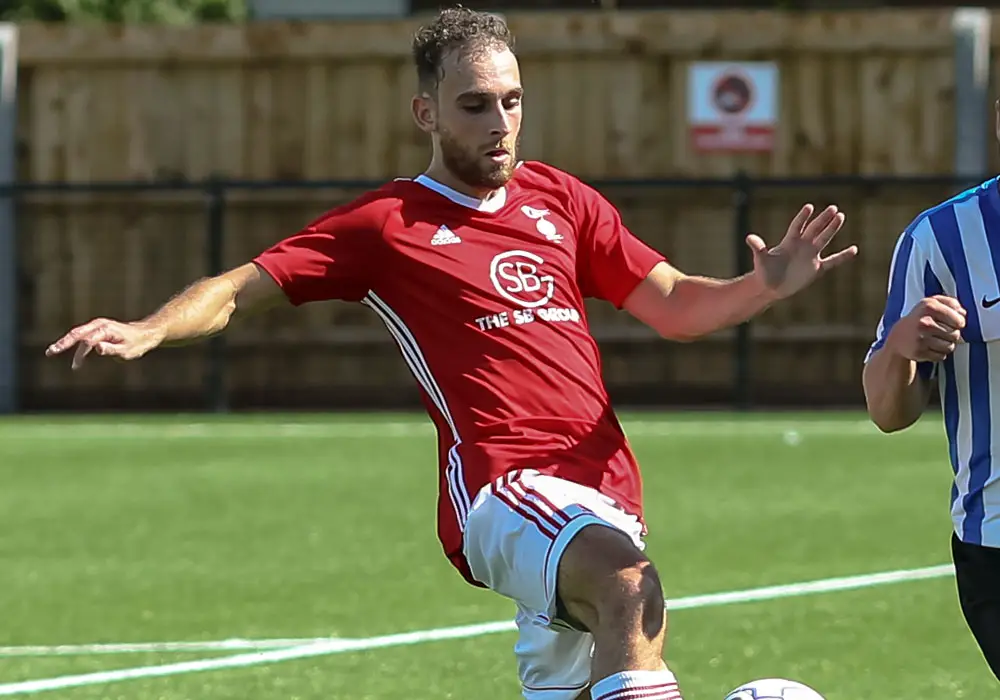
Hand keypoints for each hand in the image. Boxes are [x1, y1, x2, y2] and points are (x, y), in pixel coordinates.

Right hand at [45, 318, 164, 369]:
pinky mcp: (98, 330)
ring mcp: (98, 327)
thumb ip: (112, 349)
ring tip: (52, 352)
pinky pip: (83, 338)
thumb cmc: (138, 343)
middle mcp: (99, 325)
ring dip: (65, 343)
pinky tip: (74, 358)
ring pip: (78, 335)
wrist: (146, 334)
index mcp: (106, 330)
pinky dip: (75, 345)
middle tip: (51, 352)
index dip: (80, 351)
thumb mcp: (128, 350)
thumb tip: (96, 348)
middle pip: (77, 334)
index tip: (76, 365)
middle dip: (63, 343)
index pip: (88, 340)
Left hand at [747, 204, 857, 298]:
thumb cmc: (764, 272)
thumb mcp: (761, 259)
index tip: (809, 207)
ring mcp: (810, 256)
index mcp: (789, 241)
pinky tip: (854, 250)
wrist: (771, 287)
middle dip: (823, 219)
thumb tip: (749, 238)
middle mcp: (802, 245)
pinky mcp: (816, 269)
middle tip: (833, 208)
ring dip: (832, 229)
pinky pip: (832, 261)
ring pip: (824, 239)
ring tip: (841, 216)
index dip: (803, 217)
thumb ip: (758, 248)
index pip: (798, 226)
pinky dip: (843, 257)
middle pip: (815, 229)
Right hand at [886, 295, 965, 362]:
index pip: (959, 320)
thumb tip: (963, 313)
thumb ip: (950, 303)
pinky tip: (930, 347)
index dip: (959, 323)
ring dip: (946, 345)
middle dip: (952, 335)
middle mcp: (924, 321)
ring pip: (949, 347)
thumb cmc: (919, 319)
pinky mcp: (919, 352)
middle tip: (942, 332)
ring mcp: (921, 337)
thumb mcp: (931, 303)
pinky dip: (938, 354)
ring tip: (936, 340)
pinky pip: (941, 356)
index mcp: (929, 306)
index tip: (954, 323)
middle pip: (956, 335)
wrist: (898, 337)